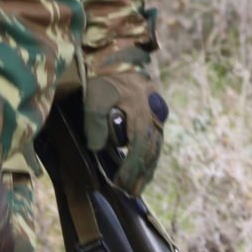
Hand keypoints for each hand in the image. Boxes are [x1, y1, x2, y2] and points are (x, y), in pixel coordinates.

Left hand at [85, 77, 167, 196]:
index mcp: (140, 115)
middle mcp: (152, 118)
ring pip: (154, 149)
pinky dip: (149, 158)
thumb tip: (95, 148)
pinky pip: (155, 141)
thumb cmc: (105, 78)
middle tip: (131, 194)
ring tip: (138, 188)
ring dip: (147, 169)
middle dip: (140, 175)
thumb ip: (95, 121)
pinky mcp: (154, 116)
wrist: (119, 58)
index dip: (130, 169)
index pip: (138, 149)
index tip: (120, 184)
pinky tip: (144, 169)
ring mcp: (155, 117)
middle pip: (149, 153)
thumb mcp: (96, 96)